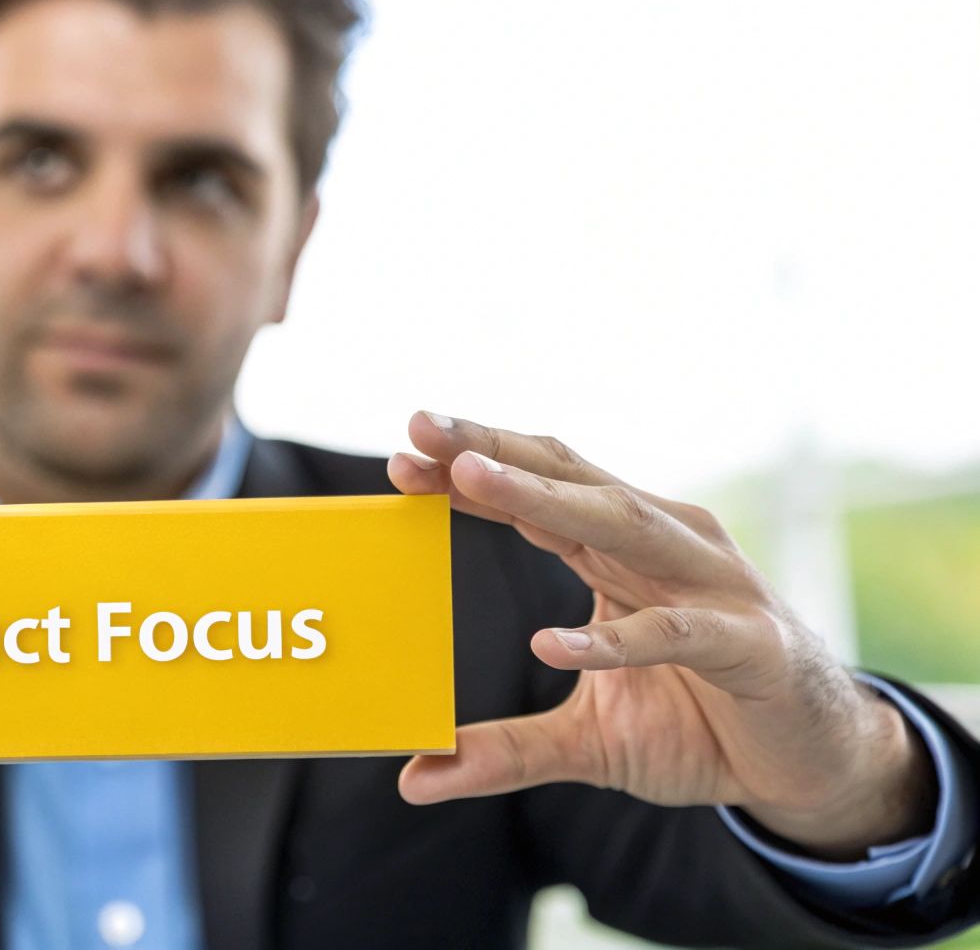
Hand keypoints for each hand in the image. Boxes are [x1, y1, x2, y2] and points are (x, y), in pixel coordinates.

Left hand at [387, 411, 934, 859]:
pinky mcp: (750, 646)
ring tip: (473, 479)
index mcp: (622, 551)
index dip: (472, 471)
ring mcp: (712, 588)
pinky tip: (554, 641)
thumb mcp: (587, 742)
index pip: (538, 492)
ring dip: (542, 499)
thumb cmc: (699, 725)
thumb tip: (414, 779)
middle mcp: (665, 548)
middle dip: (492, 452)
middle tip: (420, 430)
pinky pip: (675, 632)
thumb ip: (506, 752)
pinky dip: (615, 636)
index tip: (399, 461)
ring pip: (619, 525)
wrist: (810, 766)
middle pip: (569, 482)